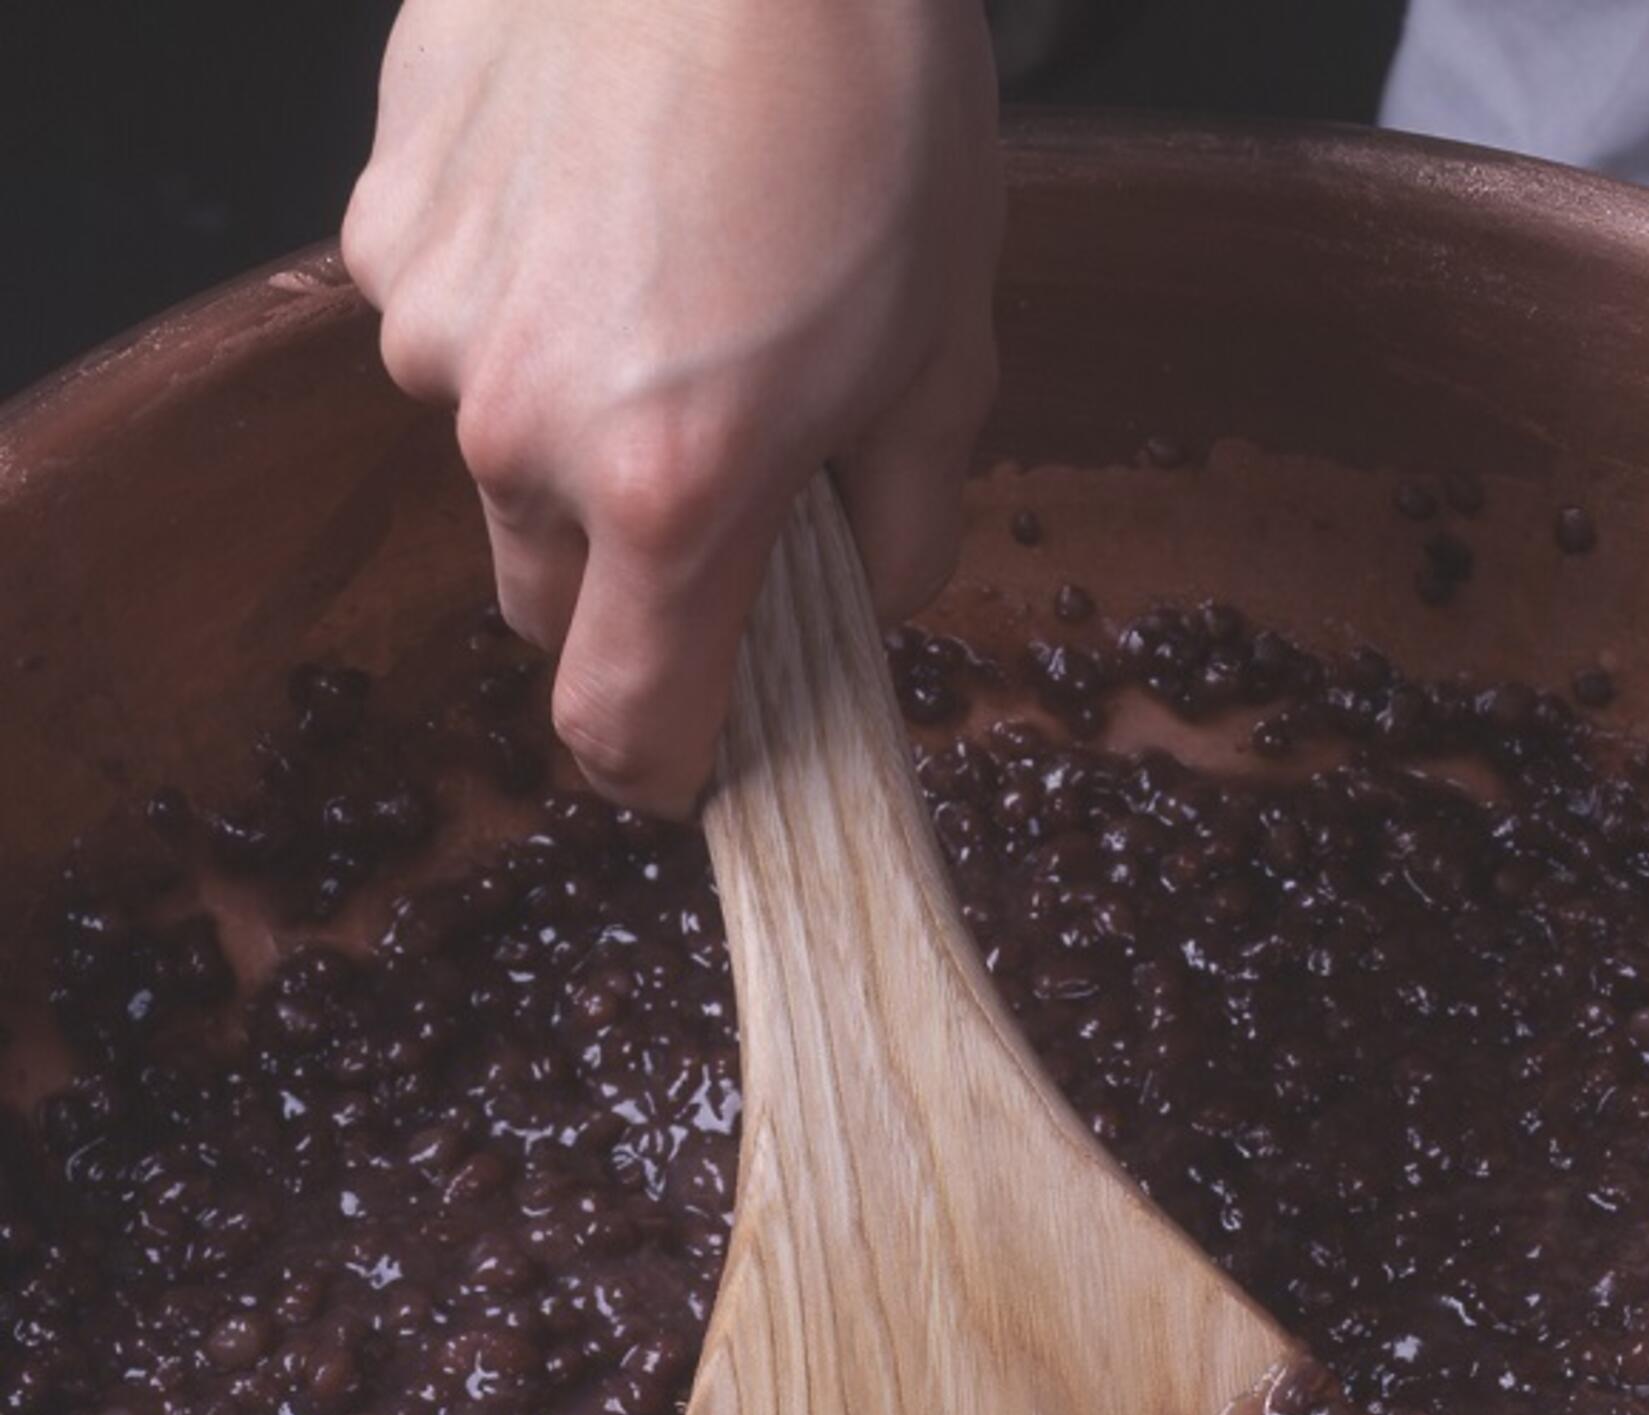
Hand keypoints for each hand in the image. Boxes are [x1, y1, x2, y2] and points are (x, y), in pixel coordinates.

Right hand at [343, 0, 1001, 813]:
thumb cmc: (864, 96)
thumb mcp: (944, 349)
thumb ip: (902, 521)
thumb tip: (865, 592)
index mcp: (671, 491)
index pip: (621, 722)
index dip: (660, 764)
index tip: (691, 759)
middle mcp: (522, 431)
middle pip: (548, 597)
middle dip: (626, 575)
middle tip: (714, 471)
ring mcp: (436, 320)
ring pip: (492, 454)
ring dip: (567, 422)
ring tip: (666, 286)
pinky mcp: (384, 216)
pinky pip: (450, 320)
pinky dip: (517, 302)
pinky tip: (597, 202)